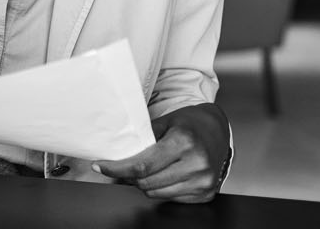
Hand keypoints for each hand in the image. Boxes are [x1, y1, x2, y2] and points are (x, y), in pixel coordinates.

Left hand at [92, 103, 230, 202]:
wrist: (218, 130)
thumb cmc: (190, 124)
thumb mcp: (165, 122)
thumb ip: (143, 138)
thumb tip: (117, 155)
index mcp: (183, 142)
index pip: (142, 166)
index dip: (117, 169)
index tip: (101, 167)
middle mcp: (196, 164)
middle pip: (147, 183)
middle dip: (129, 177)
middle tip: (124, 167)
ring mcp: (203, 181)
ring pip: (157, 194)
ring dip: (145, 184)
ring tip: (148, 169)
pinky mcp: (206, 193)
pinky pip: (172, 198)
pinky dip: (161, 189)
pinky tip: (164, 175)